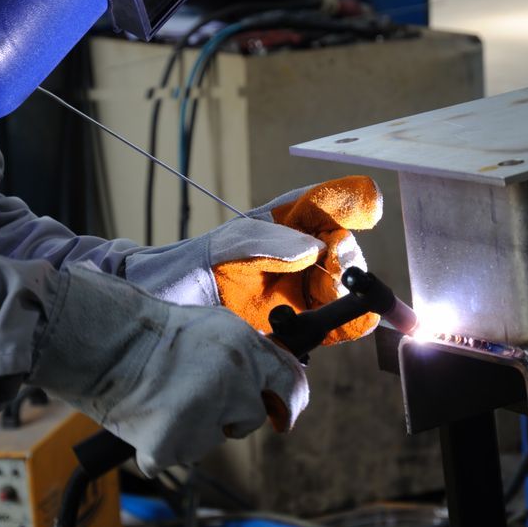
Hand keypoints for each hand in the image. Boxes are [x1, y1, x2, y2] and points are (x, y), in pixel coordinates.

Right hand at [30, 266, 307, 476]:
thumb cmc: (156, 331)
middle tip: (200, 397)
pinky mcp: (172, 443)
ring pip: (213, 439)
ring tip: (166, 398)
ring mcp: (204, 415)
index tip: (284, 415)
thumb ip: (251, 352)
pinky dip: (160, 445)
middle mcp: (234, 382)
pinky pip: (175, 456)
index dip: (290, 402)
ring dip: (194, 428)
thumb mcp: (218, 326)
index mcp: (247, 350)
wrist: (106, 340)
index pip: (291, 384)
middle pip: (252, 417)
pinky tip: (148, 417)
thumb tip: (277, 378)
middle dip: (233, 415)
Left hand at [124, 176, 382, 343]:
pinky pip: (330, 322)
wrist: (158, 316)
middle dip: (348, 256)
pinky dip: (344, 324)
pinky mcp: (294, 322)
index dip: (350, 202)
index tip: (368, 208)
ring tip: (339, 298)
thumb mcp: (219, 248)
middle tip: (342, 268)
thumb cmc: (183, 270)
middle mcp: (293, 252)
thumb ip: (263, 242)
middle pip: (340, 247)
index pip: (324, 203)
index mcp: (278, 222)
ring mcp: (295, 287)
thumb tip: (310, 247)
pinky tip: (346, 323)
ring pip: (340, 285)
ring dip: (348, 292)